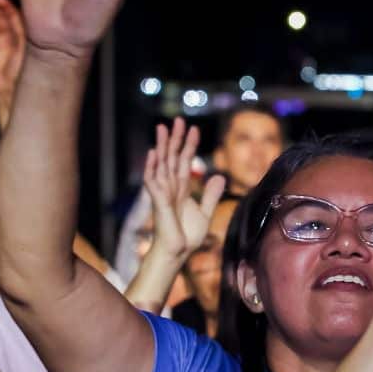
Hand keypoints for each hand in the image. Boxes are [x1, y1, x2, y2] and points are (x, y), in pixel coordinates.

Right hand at [142, 118, 225, 259]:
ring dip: (163, 145)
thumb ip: (211, 195)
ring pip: (162, 163)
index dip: (190, 145)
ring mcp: (163, 193)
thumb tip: (219, 176)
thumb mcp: (206, 213)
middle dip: (176, 138)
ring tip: (162, 127)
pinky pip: (153, 181)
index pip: (185, 161)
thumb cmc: (187, 236)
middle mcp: (171, 187)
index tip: (195, 128)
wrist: (177, 253)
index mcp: (181, 188)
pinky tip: (154, 153)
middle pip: (173, 157)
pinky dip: (153, 167)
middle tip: (178, 119)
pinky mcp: (159, 202)